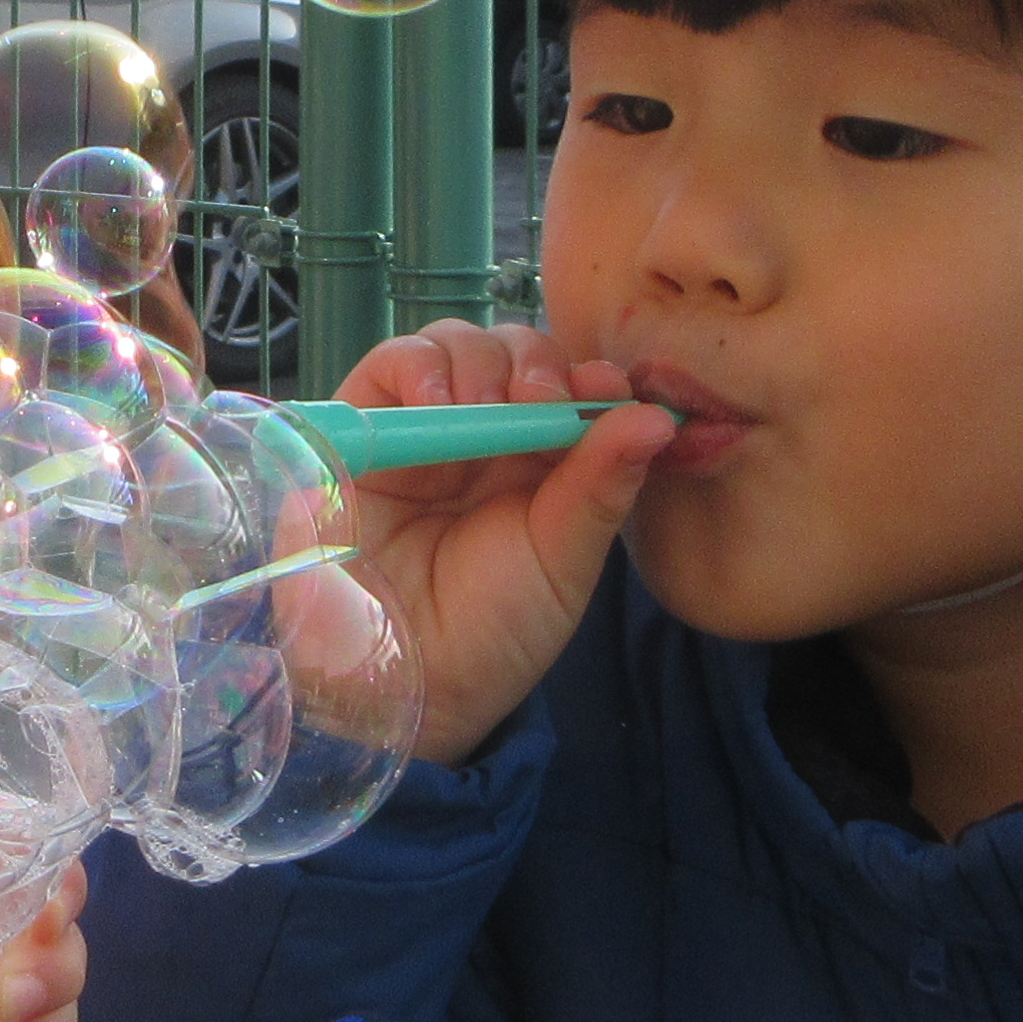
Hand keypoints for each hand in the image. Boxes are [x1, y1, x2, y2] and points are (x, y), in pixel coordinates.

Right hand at [327, 323, 669, 766]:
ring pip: (458, 344)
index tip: (606, 388)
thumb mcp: (561, 560)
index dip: (589, 376)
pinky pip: (394, 361)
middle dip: (536, 365)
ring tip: (484, 410)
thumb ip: (602, 486)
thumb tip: (657, 418)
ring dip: (482, 363)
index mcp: (541, 465)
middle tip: (541, 403)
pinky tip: (440, 406)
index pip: (571, 387)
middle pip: (515, 351)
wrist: (402, 678)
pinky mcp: (365, 425)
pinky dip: (421, 366)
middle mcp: (483, 438)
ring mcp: (424, 429)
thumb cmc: (490, 630)